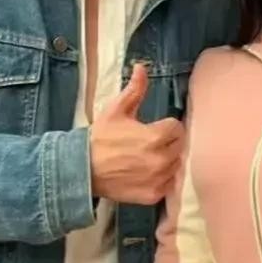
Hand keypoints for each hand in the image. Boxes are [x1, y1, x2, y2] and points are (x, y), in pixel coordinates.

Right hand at [89, 62, 183, 204]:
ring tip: (150, 158)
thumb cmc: (100, 138)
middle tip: (153, 143)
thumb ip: (135, 89)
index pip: (177, 127)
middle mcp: (161, 160)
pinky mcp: (152, 195)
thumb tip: (141, 67)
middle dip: (169, 143)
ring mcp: (157, 179)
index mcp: (156, 136)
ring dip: (168, 161)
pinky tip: (147, 173)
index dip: (167, 126)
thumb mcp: (116, 110)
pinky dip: (161, 180)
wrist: (82, 169)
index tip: (156, 128)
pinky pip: (167, 185)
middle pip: (180, 147)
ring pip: (176, 166)